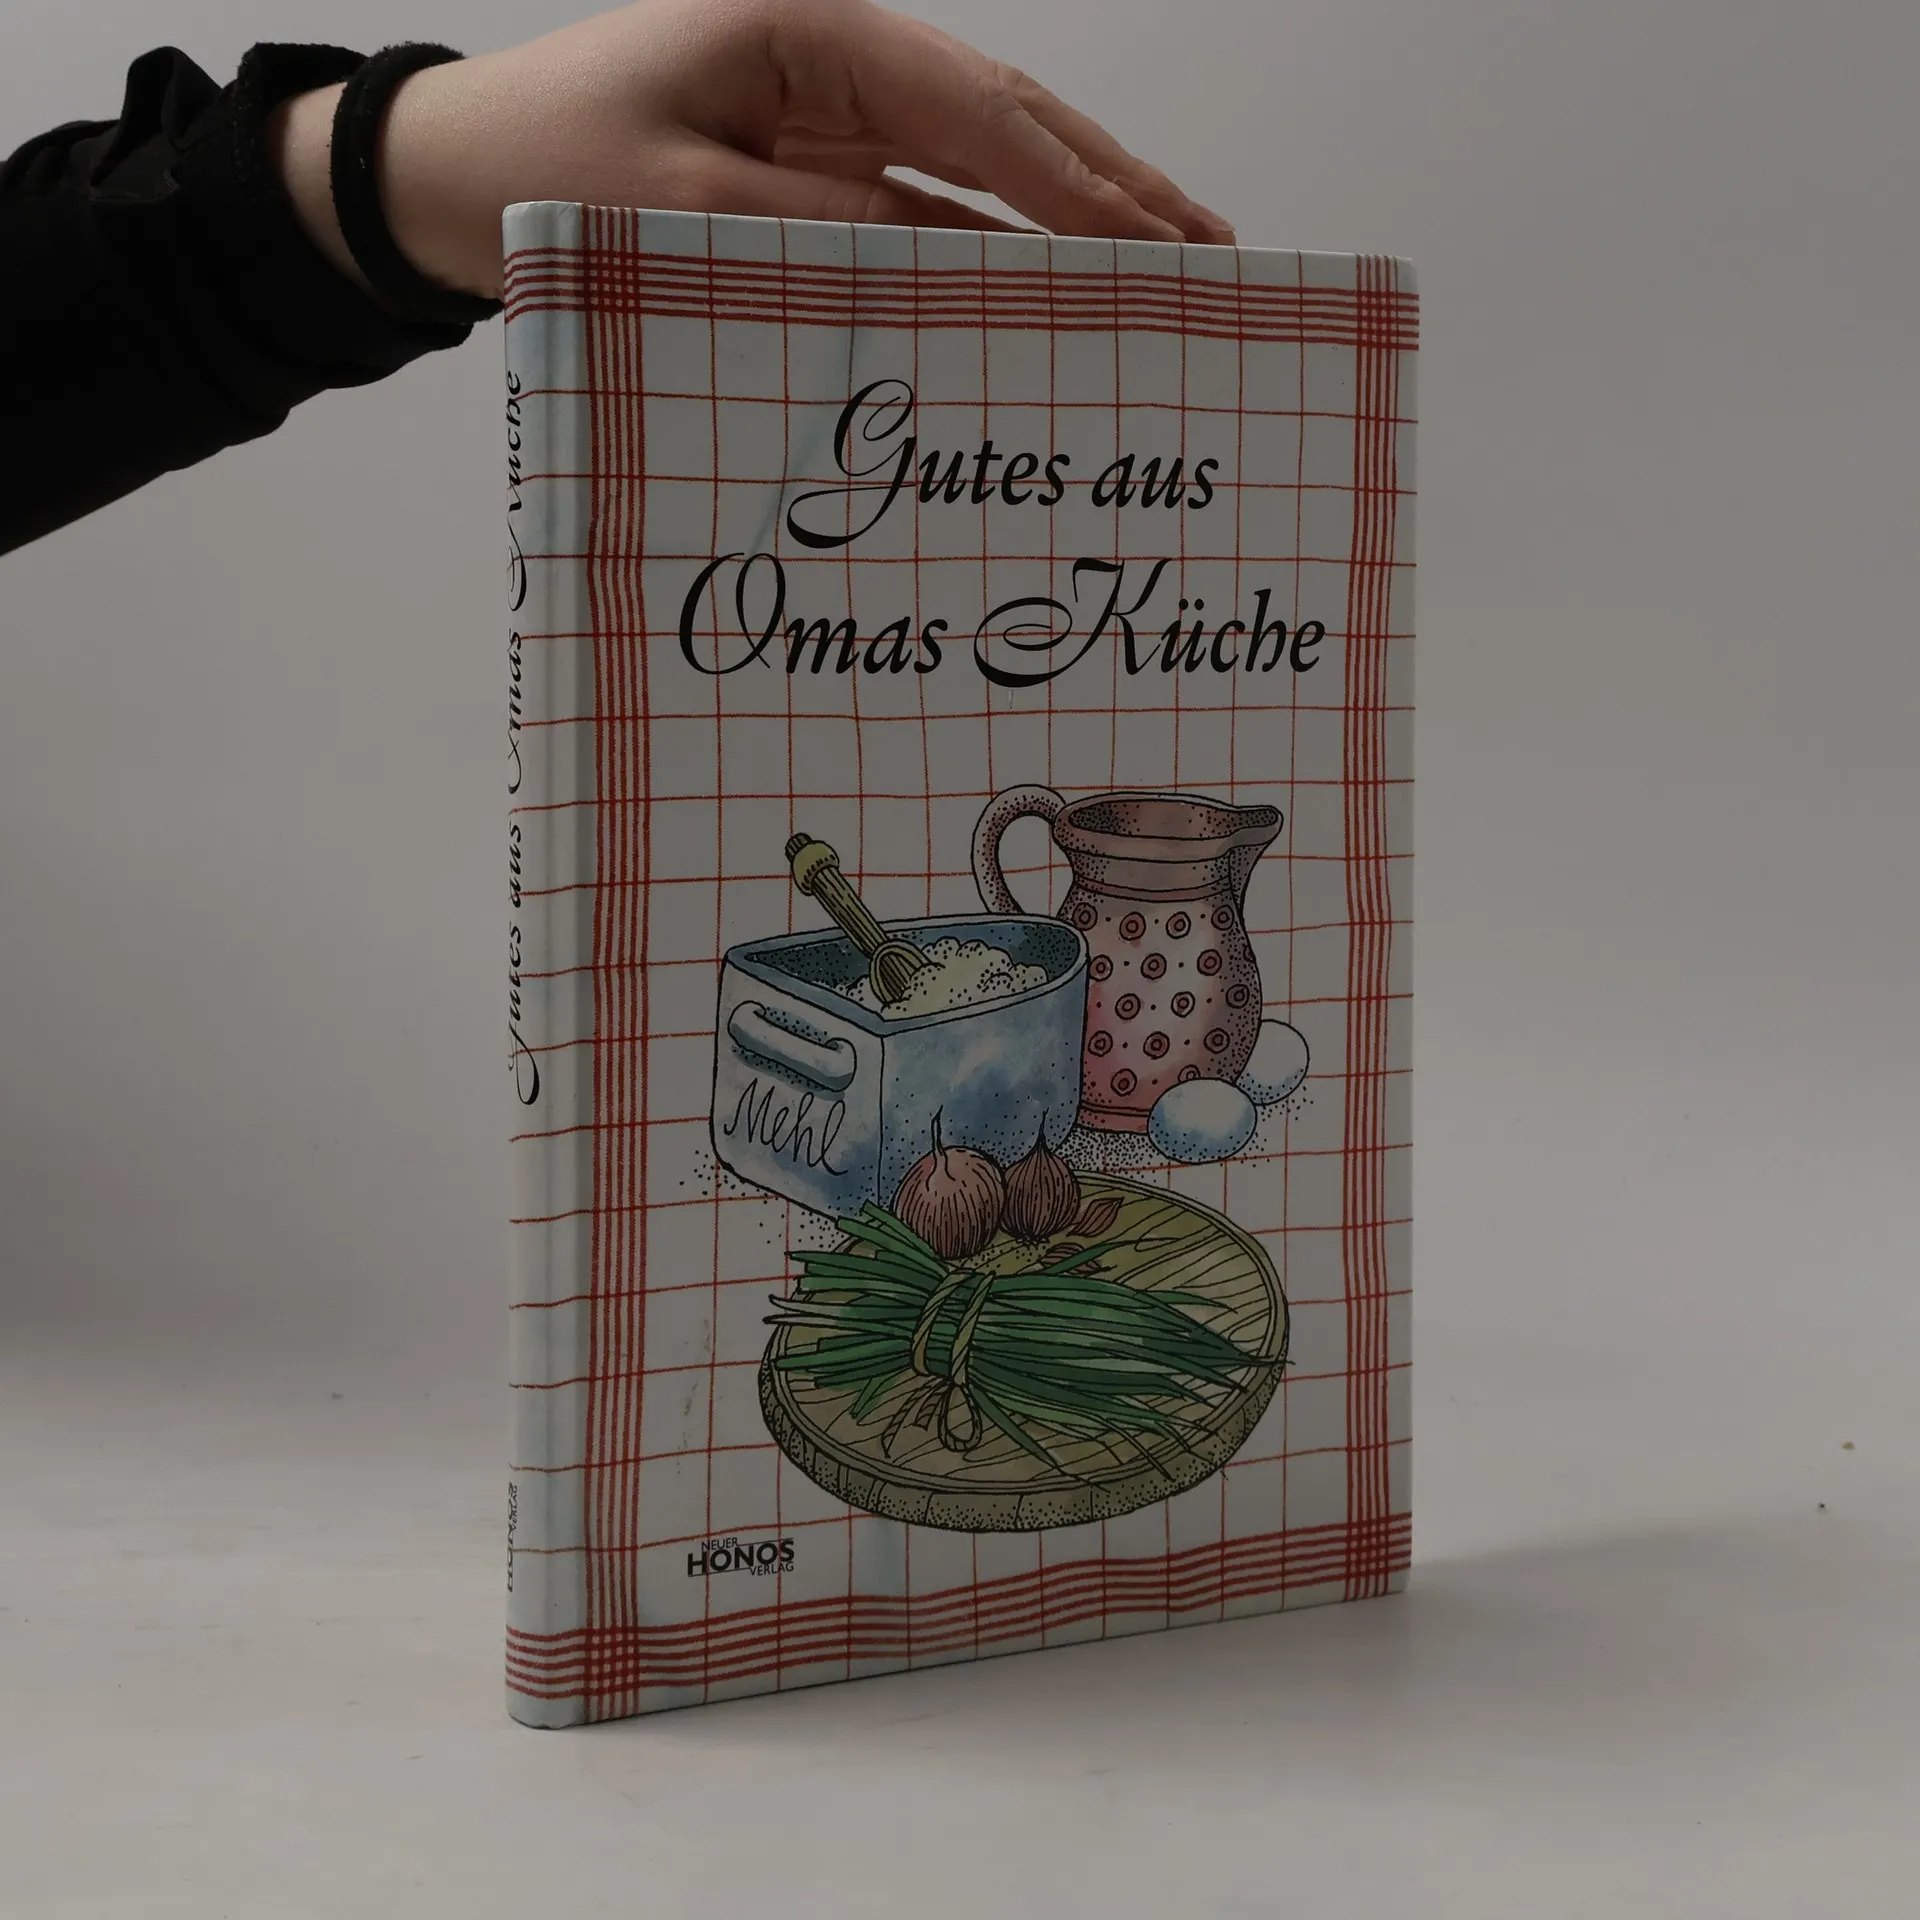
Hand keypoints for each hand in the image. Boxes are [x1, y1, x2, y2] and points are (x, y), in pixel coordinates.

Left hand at [272, 0, 1233, 303]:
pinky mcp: (814, 176)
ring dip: (1075, 225)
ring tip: (1173, 275)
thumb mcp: (680, 211)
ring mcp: (834, 120)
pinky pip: (929, 215)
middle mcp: (841, 65)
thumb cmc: (542, 169)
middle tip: (1218, 255)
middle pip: (1013, 124)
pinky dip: (998, 256)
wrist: (448, 178)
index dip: (1083, 187)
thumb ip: (822, 240)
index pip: (985, 113)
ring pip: (985, 172)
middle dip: (1117, 191)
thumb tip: (956, 280)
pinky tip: (1057, 297)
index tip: (1165, 249)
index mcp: (815, 34)